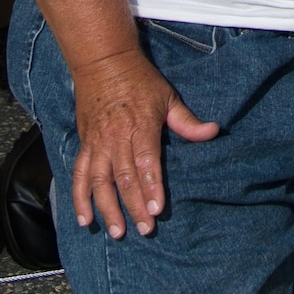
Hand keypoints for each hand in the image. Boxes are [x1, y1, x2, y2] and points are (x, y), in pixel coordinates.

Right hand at [70, 48, 218, 238]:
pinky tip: (85, 219)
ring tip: (117, 231)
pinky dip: (79, 198)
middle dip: (133, 205)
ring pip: (99, 181)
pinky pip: (79, 174)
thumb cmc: (139, 80)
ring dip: (106, 208)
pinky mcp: (85, 144)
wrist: (103, 61)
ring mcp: (98, 142)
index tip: (156, 209)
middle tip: (144, 229)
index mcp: (140, 125)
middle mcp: (116, 137)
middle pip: (124, 177)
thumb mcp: (167, 96)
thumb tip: (214, 131)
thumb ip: (187, 121)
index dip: (151, 186)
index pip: (145, 161)